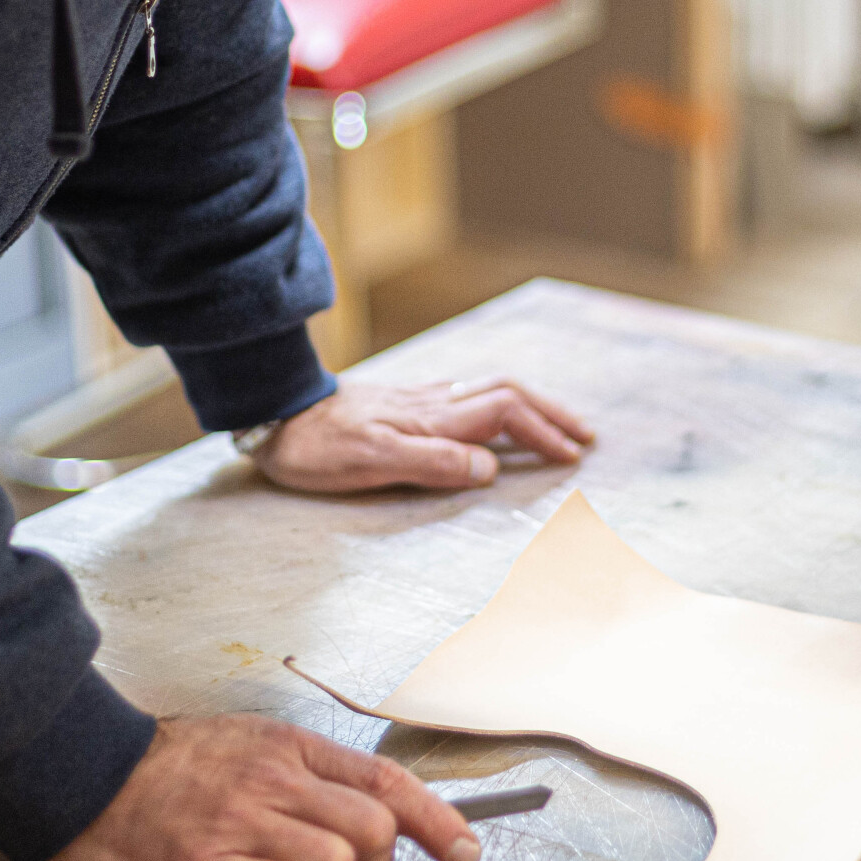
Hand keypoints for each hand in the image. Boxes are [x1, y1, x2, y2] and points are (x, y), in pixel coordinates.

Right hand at [41, 714, 479, 860]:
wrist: (84, 773)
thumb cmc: (169, 770)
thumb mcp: (250, 747)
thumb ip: (309, 774)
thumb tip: (375, 811)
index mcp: (290, 748)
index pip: (387, 779)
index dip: (437, 820)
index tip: (466, 853)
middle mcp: (274, 781)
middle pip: (373, 828)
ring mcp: (240, 823)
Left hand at [254, 379, 594, 493]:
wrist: (275, 413)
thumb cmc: (317, 448)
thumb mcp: (371, 462)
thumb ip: (432, 462)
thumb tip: (490, 468)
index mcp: (432, 418)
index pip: (505, 413)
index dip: (541, 432)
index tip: (570, 457)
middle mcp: (433, 403)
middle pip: (508, 394)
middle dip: (550, 414)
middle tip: (585, 437)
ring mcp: (420, 401)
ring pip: (490, 392)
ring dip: (531, 407)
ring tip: (557, 426)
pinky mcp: (405, 404)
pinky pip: (469, 398)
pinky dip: (501, 406)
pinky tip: (498, 417)